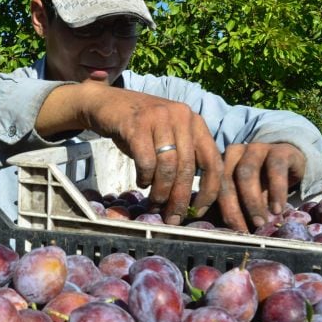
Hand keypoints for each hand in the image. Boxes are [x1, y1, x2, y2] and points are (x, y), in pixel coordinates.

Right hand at [42, 82, 223, 225]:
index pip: (213, 161)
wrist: (108, 103)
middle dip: (180, 198)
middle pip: (188, 168)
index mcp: (195, 122)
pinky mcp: (137, 124)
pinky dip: (144, 177)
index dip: (209, 190)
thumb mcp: (169, 136)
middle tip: (172, 217)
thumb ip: (184, 157)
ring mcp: (159, 118)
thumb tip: (191, 200)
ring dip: (161, 192)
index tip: (198, 211)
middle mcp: (182, 116)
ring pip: (167, 167)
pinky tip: (141, 182)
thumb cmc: (141, 127)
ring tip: (154, 203)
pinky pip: (146, 161)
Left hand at [216, 143, 306, 230]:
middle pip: (226, 179)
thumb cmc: (260, 182)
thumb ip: (232, 206)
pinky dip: (276, 191)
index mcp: (219, 162)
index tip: (218, 229)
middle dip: (232, 208)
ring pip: (247, 172)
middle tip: (241, 230)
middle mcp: (234, 152)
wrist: (289, 161)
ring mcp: (256, 148)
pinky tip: (277, 209)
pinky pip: (276, 169)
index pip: (212, 185)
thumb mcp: (243, 194)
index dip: (214, 208)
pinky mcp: (280, 151)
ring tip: (260, 222)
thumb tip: (220, 231)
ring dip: (252, 201)